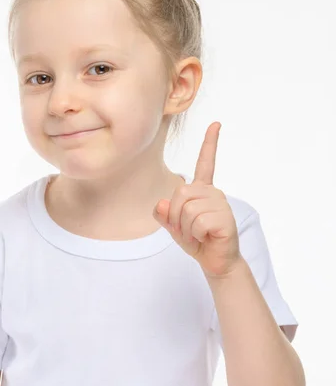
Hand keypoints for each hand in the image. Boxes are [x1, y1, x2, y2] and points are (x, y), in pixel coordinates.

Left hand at [153, 122, 241, 278]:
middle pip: (180, 193)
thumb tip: (160, 203)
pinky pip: (197, 222)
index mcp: (202, 190)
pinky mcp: (225, 218)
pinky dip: (196, 234)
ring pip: (187, 209)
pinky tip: (207, 237)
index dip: (210, 143)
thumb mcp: (173, 227)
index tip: (216, 124)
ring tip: (199, 234)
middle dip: (175, 216)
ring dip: (186, 228)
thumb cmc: (197, 241)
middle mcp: (213, 192)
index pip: (205, 163)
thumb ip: (163, 214)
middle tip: (187, 230)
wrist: (215, 261)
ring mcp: (220, 204)